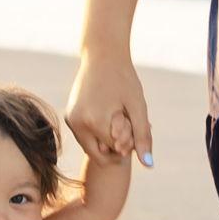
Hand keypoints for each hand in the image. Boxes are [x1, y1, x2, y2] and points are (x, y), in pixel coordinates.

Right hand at [67, 50, 151, 166]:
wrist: (102, 54)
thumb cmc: (124, 78)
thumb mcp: (138, 107)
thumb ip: (143, 136)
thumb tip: (149, 165)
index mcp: (94, 122)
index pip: (116, 151)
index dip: (129, 142)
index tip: (133, 122)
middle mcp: (77, 124)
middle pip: (100, 154)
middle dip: (116, 145)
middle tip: (127, 123)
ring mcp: (71, 120)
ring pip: (92, 146)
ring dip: (106, 140)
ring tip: (118, 117)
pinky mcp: (69, 116)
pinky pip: (86, 136)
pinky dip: (98, 132)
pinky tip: (109, 115)